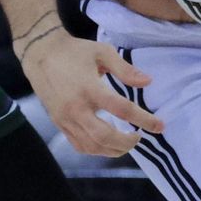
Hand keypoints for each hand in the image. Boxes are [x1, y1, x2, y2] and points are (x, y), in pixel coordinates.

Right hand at [19, 28, 163, 156]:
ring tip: (127, 143)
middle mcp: (76, 107)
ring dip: (113, 150)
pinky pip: (78, 145)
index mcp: (90, 88)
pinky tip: (107, 145)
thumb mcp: (102, 52)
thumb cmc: (75, 51)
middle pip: (105, 136)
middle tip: (140, 137)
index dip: (144, 119)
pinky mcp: (59, 123)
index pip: (122, 109)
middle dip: (127, 142)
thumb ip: (125, 69)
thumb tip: (148, 82)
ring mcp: (65, 118)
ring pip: (92, 145)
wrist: (41, 54)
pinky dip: (96, 150)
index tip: (160, 126)